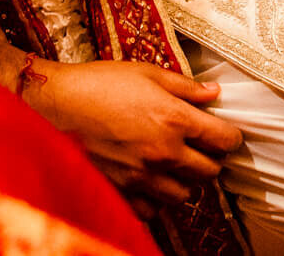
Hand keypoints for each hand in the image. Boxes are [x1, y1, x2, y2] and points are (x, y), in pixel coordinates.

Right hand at [22, 59, 243, 203]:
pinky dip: (155, 199)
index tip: (225, 134)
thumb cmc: (98, 84)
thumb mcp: (146, 73)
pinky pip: (152, 210)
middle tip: (199, 148)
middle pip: (210, 172)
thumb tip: (213, 93)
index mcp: (173, 119)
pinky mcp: (120, 193)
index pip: (224, 140)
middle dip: (210, 160)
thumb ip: (184, 87)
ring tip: (171, 164)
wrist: (52, 106)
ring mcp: (141, 178)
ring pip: (184, 195)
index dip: (230, 137)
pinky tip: (147, 180)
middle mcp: (163, 153)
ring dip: (183, 181)